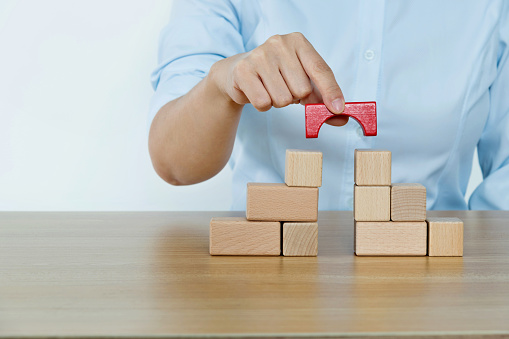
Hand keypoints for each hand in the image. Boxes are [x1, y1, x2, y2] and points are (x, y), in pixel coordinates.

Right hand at [210, 32, 347, 125]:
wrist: (239, 73)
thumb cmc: (276, 76)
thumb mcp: (301, 81)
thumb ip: (321, 99)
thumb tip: (340, 118)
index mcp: (298, 43)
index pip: (320, 70)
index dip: (331, 91)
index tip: (337, 109)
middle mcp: (279, 44)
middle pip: (301, 90)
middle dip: (295, 98)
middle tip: (285, 89)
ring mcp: (260, 55)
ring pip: (283, 99)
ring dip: (279, 102)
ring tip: (270, 89)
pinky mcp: (243, 70)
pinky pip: (263, 102)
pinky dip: (263, 105)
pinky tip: (259, 92)